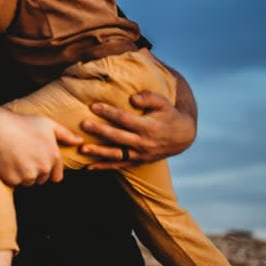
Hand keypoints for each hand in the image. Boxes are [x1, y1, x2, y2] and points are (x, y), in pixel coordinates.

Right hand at [0, 108, 83, 185]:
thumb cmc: (21, 123)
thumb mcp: (46, 124)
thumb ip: (66, 134)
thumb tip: (80, 141)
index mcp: (54, 156)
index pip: (56, 176)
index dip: (47, 169)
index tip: (36, 158)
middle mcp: (43, 168)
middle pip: (41, 179)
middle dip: (34, 171)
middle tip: (22, 154)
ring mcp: (28, 175)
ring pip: (28, 182)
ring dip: (22, 174)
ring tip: (14, 155)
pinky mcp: (13, 179)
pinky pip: (14, 183)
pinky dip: (10, 175)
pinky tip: (6, 160)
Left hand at [78, 91, 195, 168]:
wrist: (182, 137)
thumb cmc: (169, 115)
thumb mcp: (163, 103)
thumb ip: (148, 97)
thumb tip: (132, 98)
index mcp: (149, 128)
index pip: (125, 119)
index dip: (109, 112)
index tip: (93, 106)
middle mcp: (143, 143)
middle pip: (117, 137)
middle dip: (99, 131)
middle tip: (83, 124)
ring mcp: (140, 155)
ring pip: (116, 155)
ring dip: (98, 152)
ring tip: (82, 149)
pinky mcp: (138, 162)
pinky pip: (119, 165)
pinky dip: (104, 167)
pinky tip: (89, 167)